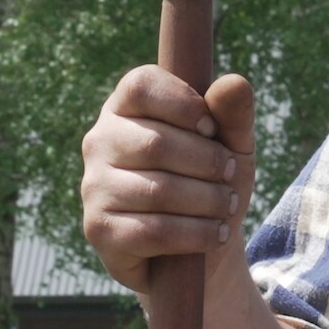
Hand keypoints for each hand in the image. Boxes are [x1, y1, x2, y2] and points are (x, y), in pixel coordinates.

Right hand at [78, 65, 255, 290]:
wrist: (201, 246)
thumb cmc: (211, 181)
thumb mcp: (233, 145)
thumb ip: (234, 114)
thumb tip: (233, 83)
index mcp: (125, 107)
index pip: (141, 86)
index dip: (184, 104)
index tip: (211, 128)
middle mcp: (100, 142)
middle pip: (155, 143)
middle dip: (208, 162)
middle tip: (231, 176)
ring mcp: (94, 187)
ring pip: (157, 191)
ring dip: (208, 201)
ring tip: (227, 206)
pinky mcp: (99, 230)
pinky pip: (154, 231)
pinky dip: (197, 234)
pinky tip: (216, 233)